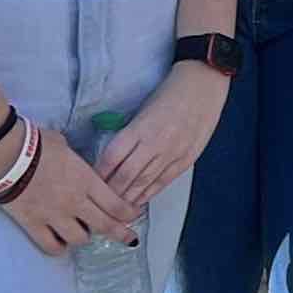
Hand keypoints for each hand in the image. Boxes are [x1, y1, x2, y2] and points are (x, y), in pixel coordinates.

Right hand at [0, 127, 137, 255]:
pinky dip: (59, 247)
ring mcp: (54, 216)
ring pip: (79, 239)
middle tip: (128, 239)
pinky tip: (61, 244)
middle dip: (121, 233)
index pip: (116, 204)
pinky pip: (51, 246)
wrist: (6, 154)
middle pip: (105, 225)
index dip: (128, 213)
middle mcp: (75, 202)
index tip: (133, 215)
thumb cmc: (36, 143)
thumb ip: (76, 163)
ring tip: (83, 232)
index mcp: (86, 181)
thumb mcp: (65, 147)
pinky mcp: (33, 224)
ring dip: (85, 237)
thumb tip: (74, 165)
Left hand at [94, 61, 230, 202]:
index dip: (99, 173)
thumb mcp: (144, 108)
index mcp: (141, 127)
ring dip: (128, 197)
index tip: (89, 181)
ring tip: (115, 208)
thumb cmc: (171, 91)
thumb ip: (131, 132)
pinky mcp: (186, 159)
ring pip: (144, 183)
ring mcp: (173, 153)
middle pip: (126, 176)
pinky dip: (149, 193)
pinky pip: (163, 181)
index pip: (113, 157)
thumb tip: (115, 156)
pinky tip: (139, 201)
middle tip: (98, 201)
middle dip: (111, 191)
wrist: (203, 84)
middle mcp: (156, 143)